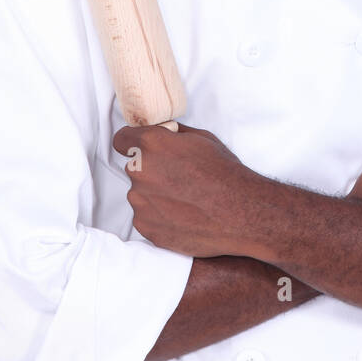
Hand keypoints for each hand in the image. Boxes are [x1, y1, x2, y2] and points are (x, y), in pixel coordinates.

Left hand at [112, 121, 264, 257]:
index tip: (142, 149)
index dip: (132, 143)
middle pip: (135, 168)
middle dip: (151, 171)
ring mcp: (141, 202)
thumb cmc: (224, 173)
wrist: (239, 212)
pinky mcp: (146, 227)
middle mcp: (140, 172)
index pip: (121, 139)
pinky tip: (183, 215)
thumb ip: (173, 135)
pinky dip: (160, 216)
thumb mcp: (202, 138)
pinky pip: (146, 217)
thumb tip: (163, 133)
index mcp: (151, 145)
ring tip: (185, 200)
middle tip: (178, 178)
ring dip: (155, 195)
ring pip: (140, 194)